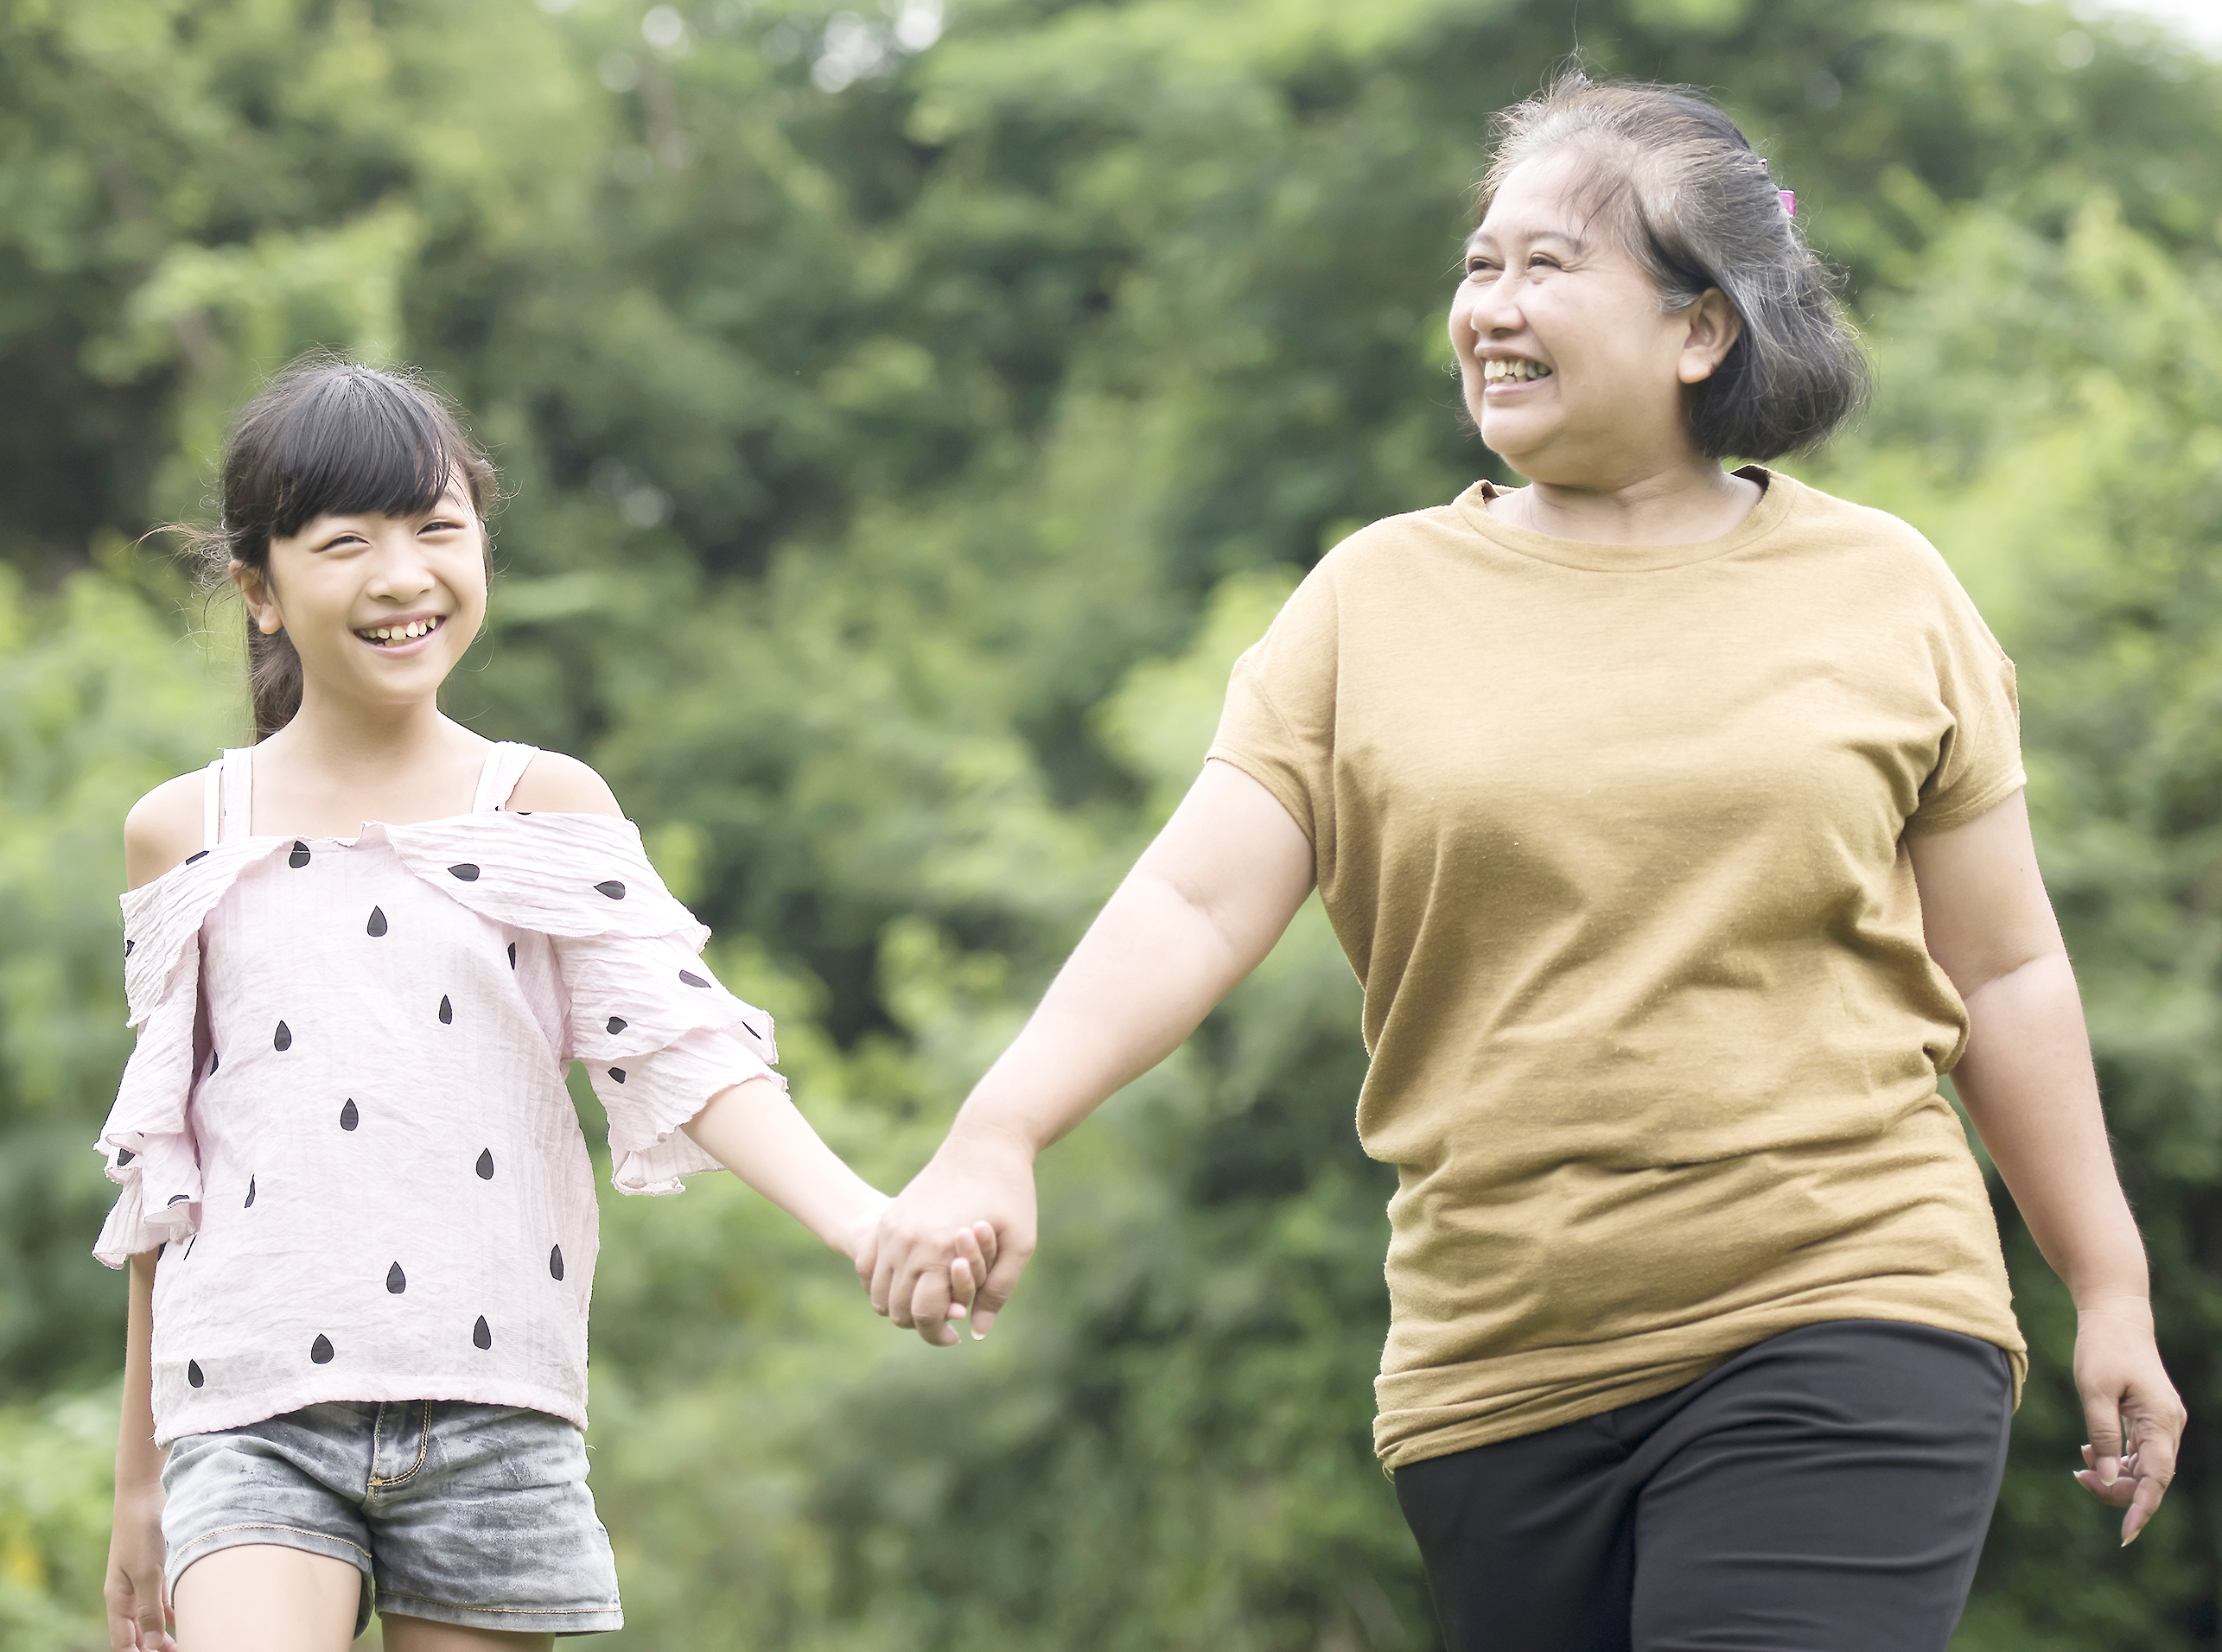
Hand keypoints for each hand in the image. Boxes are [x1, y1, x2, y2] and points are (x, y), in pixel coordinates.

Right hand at [106, 1482, 176, 1650]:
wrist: (144, 1495)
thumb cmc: (142, 1533)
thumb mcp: (147, 1573)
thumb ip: (149, 1609)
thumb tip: (153, 1646)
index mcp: (118, 1599)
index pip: (123, 1641)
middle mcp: (128, 1594)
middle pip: (138, 1633)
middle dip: (155, 1648)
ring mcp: (141, 1580)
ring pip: (153, 1617)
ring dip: (166, 1633)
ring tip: (186, 1644)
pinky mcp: (156, 1567)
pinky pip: (163, 1599)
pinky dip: (174, 1611)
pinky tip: (188, 1618)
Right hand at [865, 1125, 1037, 1345]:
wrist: (985, 1142)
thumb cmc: (1010, 1192)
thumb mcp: (1020, 1244)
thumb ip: (998, 1291)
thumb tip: (978, 1332)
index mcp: (940, 1250)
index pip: (923, 1314)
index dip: (937, 1334)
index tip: (954, 1337)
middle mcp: (908, 1242)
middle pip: (896, 1309)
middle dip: (918, 1323)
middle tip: (943, 1322)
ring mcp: (892, 1229)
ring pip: (877, 1292)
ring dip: (897, 1305)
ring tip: (927, 1302)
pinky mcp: (888, 1218)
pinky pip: (867, 1265)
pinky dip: (881, 1283)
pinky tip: (909, 1282)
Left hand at [2068, 1298, 2185, 1545]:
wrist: (2115, 1315)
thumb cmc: (2103, 1348)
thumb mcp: (2094, 1392)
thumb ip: (2104, 1436)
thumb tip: (2111, 1478)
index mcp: (2161, 1422)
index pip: (2156, 1479)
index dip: (2140, 1510)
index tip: (2124, 1536)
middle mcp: (2169, 1426)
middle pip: (2150, 1478)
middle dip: (2117, 1489)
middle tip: (2079, 1477)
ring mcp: (2163, 1423)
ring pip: (2144, 1468)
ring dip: (2115, 1475)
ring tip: (2081, 1467)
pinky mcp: (2151, 1418)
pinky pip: (2139, 1452)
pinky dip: (2117, 1459)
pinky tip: (2090, 1452)